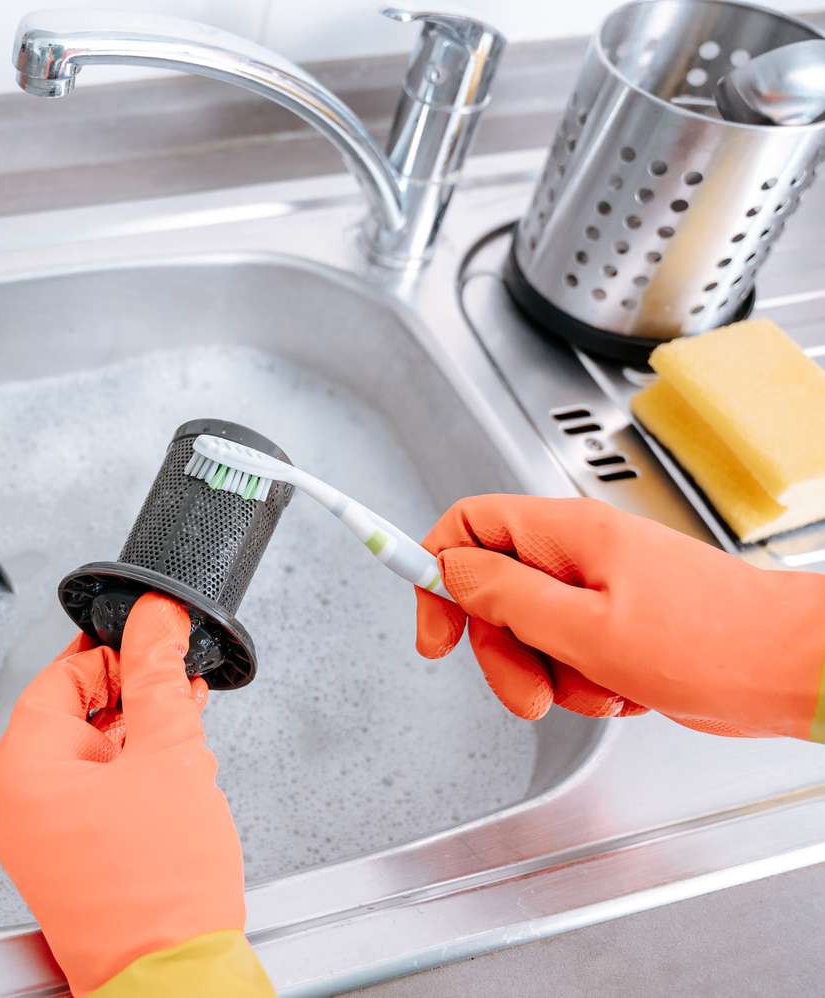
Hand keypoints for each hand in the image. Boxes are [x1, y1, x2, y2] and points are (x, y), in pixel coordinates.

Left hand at [0, 594, 245, 994]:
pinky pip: (92, 799)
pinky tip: (175, 775)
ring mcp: (39, 840)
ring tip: (186, 732)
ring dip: (137, 737)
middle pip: (70, 717)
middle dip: (131, 695)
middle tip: (176, 684)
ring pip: (86, 759)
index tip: (153, 638)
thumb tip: (154, 620)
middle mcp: (18, 805)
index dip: (112, 651)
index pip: (59, 677)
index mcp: (24, 770)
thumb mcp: (171, 756)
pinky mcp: (67, 864)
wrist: (174, 980)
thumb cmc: (161, 893)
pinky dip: (131, 779)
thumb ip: (159, 677)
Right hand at [415, 495, 824, 739]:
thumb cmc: (714, 643)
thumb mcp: (584, 627)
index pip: (468, 527)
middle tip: (526, 689)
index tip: (433, 629)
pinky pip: (573, 658)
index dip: (435, 573)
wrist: (793, 670)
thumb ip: (504, 596)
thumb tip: (450, 571)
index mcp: (567, 535)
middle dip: (501, 652)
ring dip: (552, 675)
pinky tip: (626, 688)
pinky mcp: (623, 627)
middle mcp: (581, 555)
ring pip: (532, 635)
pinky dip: (588, 683)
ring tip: (601, 686)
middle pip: (494, 594)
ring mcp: (602, 591)